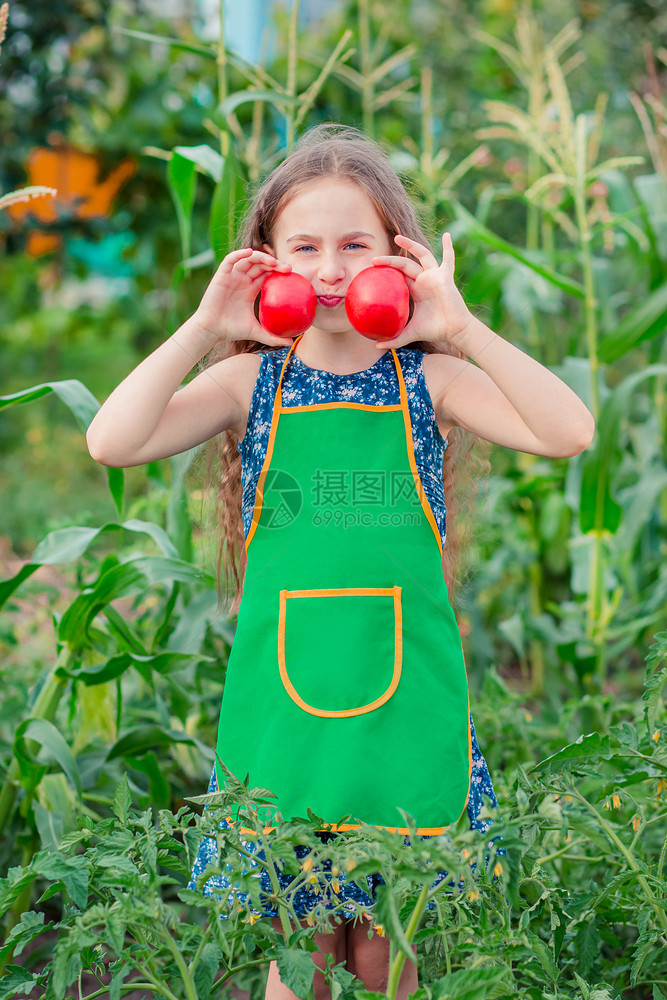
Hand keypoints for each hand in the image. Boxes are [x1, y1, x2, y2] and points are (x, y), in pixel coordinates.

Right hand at [194, 248, 293, 347]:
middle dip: (275, 264)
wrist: (211, 330)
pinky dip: (240, 254)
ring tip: (273, 262)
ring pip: (248, 259)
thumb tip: (291, 343)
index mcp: (250, 289)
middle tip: (288, 269)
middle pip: (261, 265)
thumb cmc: (232, 330)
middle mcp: (242, 280)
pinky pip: (231, 260)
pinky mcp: (222, 275)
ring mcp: (232, 276)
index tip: (291, 275)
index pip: (267, 274)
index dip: (278, 271)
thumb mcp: (256, 332)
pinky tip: (250, 252)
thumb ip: (273, 337)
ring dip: (261, 257)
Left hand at [370, 233, 472, 348]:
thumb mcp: (411, 333)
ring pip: (421, 255)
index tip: (372, 270)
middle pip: (404, 264)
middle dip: (390, 260)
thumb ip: (395, 338)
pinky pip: (448, 259)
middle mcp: (424, 280)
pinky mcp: (445, 277)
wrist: (454, 330)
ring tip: (398, 238)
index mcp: (416, 289)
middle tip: (374, 259)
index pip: (398, 276)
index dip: (387, 272)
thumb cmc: (435, 329)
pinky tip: (447, 236)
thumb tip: (376, 346)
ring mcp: (435, 276)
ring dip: (410, 245)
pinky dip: (448, 248)